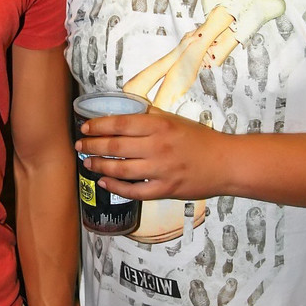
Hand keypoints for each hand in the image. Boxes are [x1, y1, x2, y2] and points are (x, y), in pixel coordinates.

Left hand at [76, 107, 230, 201]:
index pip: (120, 123)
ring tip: (88, 163)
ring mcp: (161, 170)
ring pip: (120, 169)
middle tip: (80, 145)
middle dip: (93, 145)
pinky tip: (105, 183)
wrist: (225, 163)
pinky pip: (134, 191)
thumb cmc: (200, 140)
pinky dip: (116, 188)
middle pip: (116, 146)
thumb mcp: (175, 120)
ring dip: (100, 166)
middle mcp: (158, 147)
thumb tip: (124, 114)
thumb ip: (150, 118)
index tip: (85, 127)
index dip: (98, 125)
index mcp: (159, 126)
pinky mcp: (165, 190)